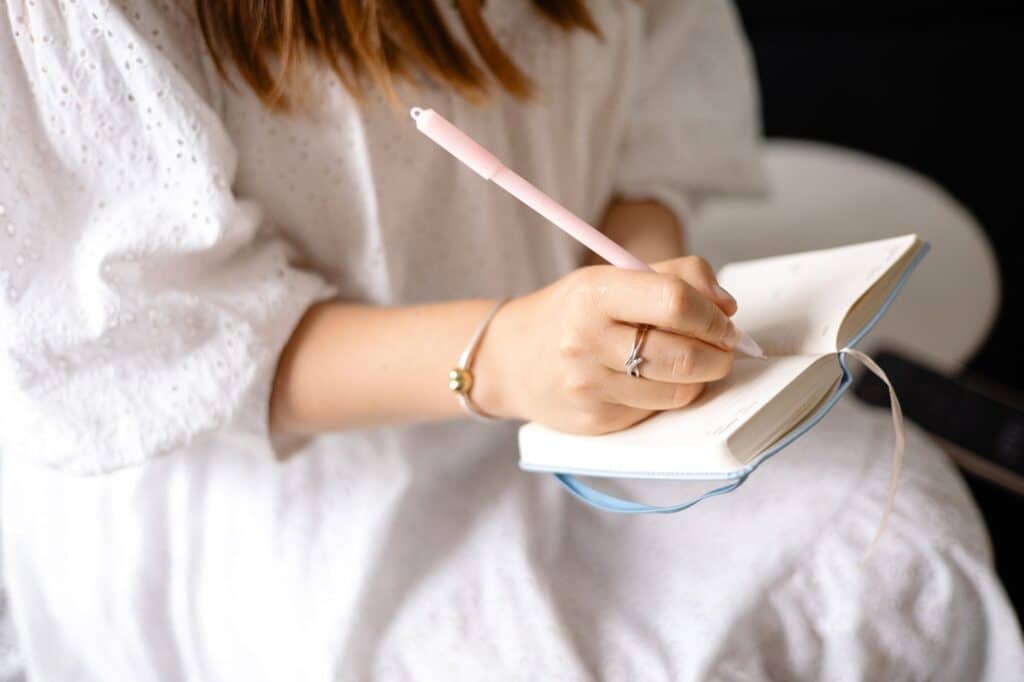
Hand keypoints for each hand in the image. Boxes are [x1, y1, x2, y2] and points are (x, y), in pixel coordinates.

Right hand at [477, 256, 738, 433]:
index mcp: (594, 294)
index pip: (675, 302)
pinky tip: (656, 379)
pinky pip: (658, 411)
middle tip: (724, 344)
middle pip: (685, 354)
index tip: (724, 318)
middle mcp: (587, 341)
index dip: (713, 314)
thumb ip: (675, 276)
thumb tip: (727, 307)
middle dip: (721, 352)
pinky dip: (670, 394)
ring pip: (680, 390)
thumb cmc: (571, 313)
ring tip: (693, 360)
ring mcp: (590, 386)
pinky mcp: (596, 420)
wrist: (509, 359)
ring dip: (702, 376)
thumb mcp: (611, 276)